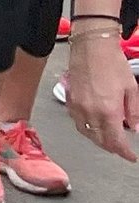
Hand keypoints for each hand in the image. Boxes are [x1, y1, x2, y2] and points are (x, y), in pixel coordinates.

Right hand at [62, 26, 138, 160]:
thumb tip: (135, 128)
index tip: (131, 156)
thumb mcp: (131, 88)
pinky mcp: (69, 100)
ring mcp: (77, 107)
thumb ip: (134, 112)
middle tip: (121, 149)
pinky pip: (77, 122)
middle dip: (112, 148)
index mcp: (108, 111)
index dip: (125, 152)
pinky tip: (94, 125)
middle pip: (100, 141)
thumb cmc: (112, 62)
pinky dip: (87, 128)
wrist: (92, 46)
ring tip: (108, 139)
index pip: (116, 141)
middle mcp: (90, 112)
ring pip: (87, 133)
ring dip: (98, 140)